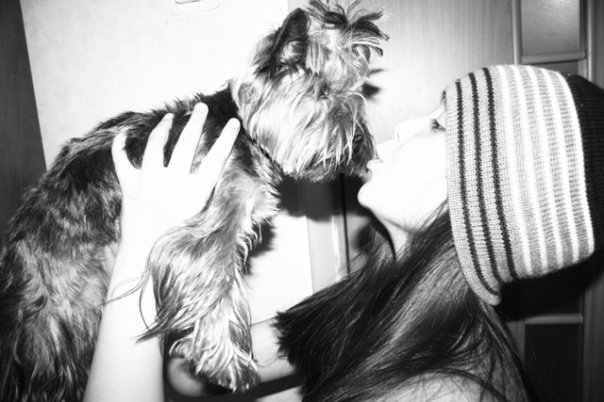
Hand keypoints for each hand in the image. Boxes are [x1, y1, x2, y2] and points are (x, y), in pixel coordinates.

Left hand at [111, 103, 239, 250]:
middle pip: (187, 143)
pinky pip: (121, 159)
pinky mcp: (129, 186)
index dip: (227, 138)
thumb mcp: (207, 224)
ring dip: (165, 128)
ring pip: (156, 144)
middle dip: (196, 121)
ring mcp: (148, 182)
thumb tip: (251, 198)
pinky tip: (123, 133)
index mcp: (195, 193)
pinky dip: (120, 145)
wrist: (145, 260)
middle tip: (200, 108)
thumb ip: (224, 208)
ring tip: (172, 117)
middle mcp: (172, 183)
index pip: (216, 158)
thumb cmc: (179, 245)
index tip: (234, 123)